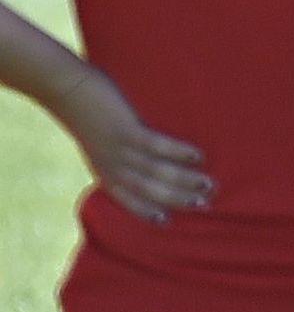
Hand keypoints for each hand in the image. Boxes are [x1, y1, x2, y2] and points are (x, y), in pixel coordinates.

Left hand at [53, 68, 209, 222]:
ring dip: (185, 181)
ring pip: (156, 172)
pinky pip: (156, 146)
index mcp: (104, 171)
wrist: (65, 89)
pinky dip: (178, 153)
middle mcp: (112, 166)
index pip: (128, 200)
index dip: (147, 213)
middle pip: (149, 190)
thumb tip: (143, 156)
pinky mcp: (126, 130)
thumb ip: (116, 152)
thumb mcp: (98, 140)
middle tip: (206, 204)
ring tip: (209, 184)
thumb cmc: (86, 110)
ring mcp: (119, 149)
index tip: (169, 222)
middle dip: (179, 199)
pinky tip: (198, 156)